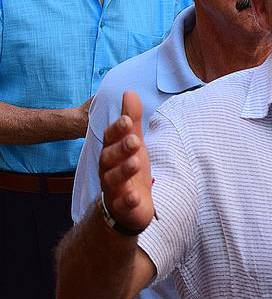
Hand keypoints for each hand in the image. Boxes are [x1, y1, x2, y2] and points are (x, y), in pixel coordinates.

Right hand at [98, 91, 154, 234]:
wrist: (127, 206)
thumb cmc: (130, 168)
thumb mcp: (134, 141)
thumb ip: (132, 119)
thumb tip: (129, 92)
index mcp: (112, 152)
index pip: (111, 138)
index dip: (118, 129)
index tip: (127, 120)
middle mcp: (109, 170)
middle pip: (109, 158)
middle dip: (121, 148)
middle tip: (134, 140)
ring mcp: (114, 189)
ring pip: (114, 180)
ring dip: (124, 171)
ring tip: (136, 163)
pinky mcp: (123, 207)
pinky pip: (122, 204)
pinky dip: (128, 200)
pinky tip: (134, 196)